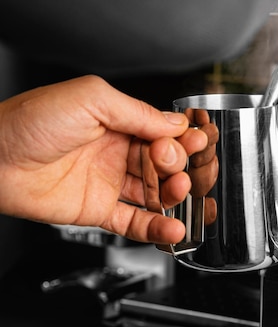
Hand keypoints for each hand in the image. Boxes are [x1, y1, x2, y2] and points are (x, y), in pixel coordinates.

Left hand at [0, 75, 208, 244]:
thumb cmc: (31, 119)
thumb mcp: (92, 99)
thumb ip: (137, 112)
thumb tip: (174, 123)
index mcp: (118, 120)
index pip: (162, 131)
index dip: (181, 138)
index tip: (196, 141)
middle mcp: (117, 150)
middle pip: (163, 162)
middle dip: (177, 164)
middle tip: (174, 166)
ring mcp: (108, 181)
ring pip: (154, 192)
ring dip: (174, 195)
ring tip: (178, 194)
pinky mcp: (97, 210)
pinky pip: (134, 221)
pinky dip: (156, 227)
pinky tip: (173, 227)